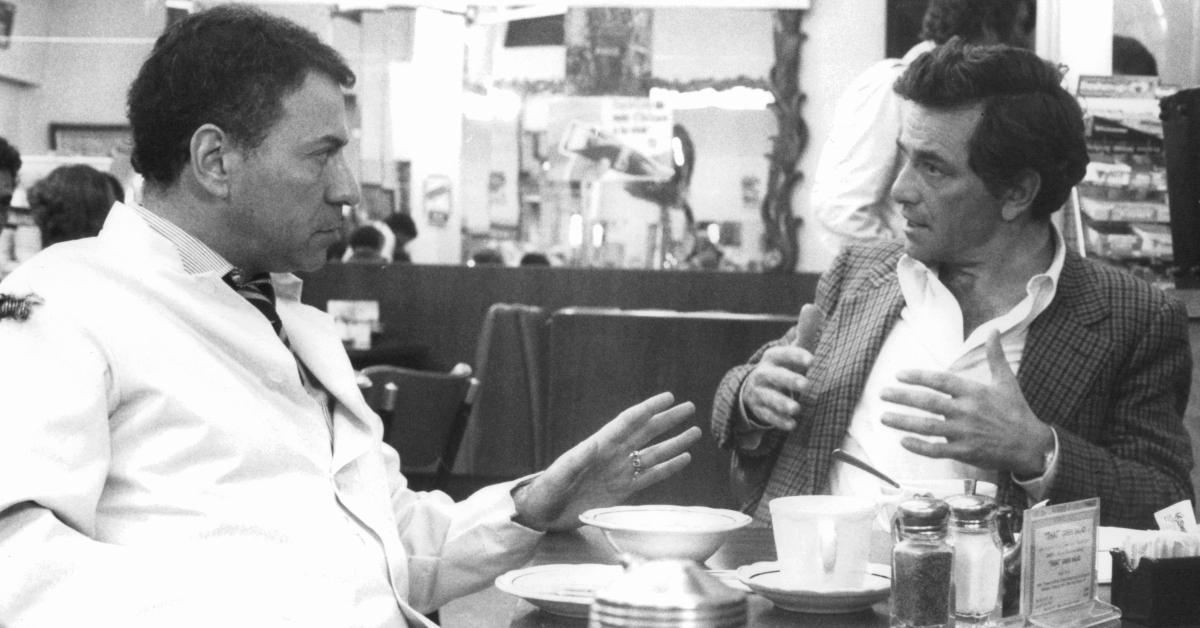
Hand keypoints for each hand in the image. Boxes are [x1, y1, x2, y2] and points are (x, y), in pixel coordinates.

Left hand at [512, 392, 700, 531]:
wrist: (541, 516)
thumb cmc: (545, 492)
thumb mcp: (558, 474)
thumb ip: (577, 459)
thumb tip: (596, 442)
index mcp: (599, 446)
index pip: (628, 422)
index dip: (648, 409)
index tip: (668, 397)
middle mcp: (613, 456)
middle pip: (645, 433)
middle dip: (667, 420)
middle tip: (689, 407)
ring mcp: (619, 473)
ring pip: (652, 454)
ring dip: (673, 443)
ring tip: (694, 433)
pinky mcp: (621, 492)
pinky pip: (649, 477)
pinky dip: (667, 468)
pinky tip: (682, 459)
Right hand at [742, 303, 822, 430]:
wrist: (755, 387)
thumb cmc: (784, 366)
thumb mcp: (793, 350)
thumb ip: (805, 331)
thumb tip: (812, 306)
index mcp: (773, 357)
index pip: (784, 354)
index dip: (796, 356)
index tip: (812, 359)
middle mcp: (763, 373)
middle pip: (775, 376)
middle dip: (789, 380)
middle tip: (807, 384)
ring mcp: (759, 392)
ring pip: (769, 397)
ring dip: (783, 403)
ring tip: (797, 409)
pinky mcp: (759, 409)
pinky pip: (767, 416)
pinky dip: (779, 421)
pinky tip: (792, 424)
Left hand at [879, 331, 1053, 476]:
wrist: (1031, 445)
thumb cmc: (1016, 410)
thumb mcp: (1006, 380)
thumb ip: (995, 355)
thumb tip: (994, 329)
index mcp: (974, 391)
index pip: (940, 381)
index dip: (918, 377)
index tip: (898, 375)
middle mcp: (967, 411)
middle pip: (928, 402)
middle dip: (902, 397)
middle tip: (882, 394)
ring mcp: (964, 433)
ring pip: (928, 427)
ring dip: (903, 422)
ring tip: (884, 417)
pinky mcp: (965, 451)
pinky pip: (937, 450)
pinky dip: (919, 447)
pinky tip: (902, 442)